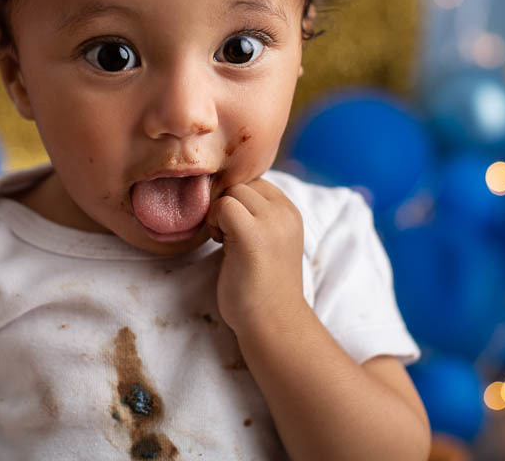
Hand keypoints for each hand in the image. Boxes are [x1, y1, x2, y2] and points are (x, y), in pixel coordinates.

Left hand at [205, 178, 306, 333]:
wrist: (273, 323)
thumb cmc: (260, 287)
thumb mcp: (266, 240)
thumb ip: (254, 214)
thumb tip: (220, 190)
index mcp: (289, 211)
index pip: (254, 181)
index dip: (236, 200)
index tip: (233, 228)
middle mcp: (285, 212)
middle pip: (241, 182)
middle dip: (226, 205)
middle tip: (226, 236)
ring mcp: (272, 221)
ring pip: (232, 190)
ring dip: (219, 213)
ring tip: (224, 240)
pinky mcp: (253, 234)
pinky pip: (224, 206)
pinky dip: (215, 221)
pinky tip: (221, 244)